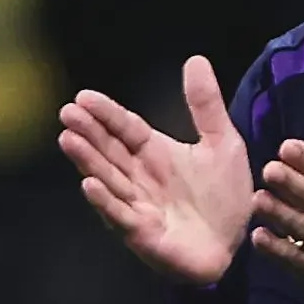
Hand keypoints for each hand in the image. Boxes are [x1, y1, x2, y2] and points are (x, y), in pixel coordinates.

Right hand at [59, 56, 251, 284]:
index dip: (106, 113)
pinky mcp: (144, 234)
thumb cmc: (224, 198)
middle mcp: (140, 178)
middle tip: (67, 113)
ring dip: (88, 161)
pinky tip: (90, 185)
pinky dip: (106, 202)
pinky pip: (122, 216)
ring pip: (109, 180)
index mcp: (156, 154)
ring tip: (69, 140)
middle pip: (110, 151)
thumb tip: (195, 59)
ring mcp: (139, 206)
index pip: (126, 129)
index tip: (83, 96)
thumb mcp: (223, 143)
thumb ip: (206, 106)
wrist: (237, 244)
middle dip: (88, 133)